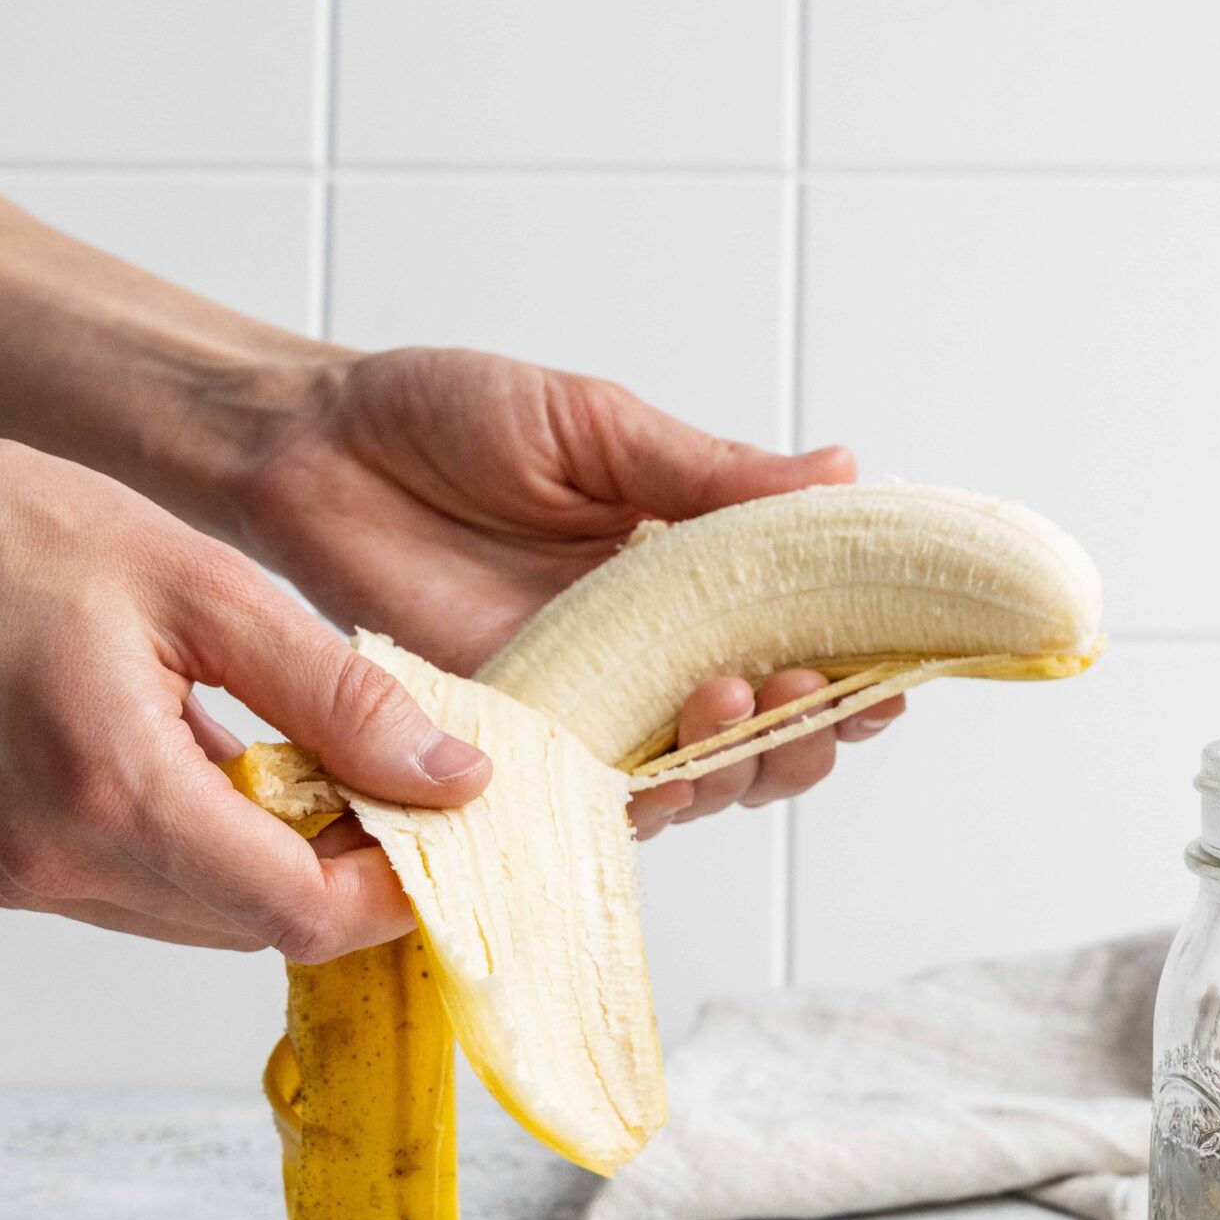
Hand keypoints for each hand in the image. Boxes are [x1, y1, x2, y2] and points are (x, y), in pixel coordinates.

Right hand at [0, 393, 488, 957]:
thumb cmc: (8, 532)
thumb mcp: (207, 587)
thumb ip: (338, 696)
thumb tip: (449, 776)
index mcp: (112, 789)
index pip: (299, 913)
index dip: (393, 892)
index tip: (441, 831)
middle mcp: (60, 860)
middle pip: (261, 927)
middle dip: (343, 871)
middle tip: (388, 783)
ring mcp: (27, 875)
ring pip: (209, 921)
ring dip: (277, 864)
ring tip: (304, 765)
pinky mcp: (11, 869)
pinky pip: (150, 896)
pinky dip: (209, 853)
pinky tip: (220, 770)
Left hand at [227, 347, 904, 838]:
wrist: (314, 452)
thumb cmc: (446, 420)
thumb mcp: (596, 428)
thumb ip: (710, 473)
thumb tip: (844, 476)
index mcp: (692, 570)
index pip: (806, 629)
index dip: (865, 655)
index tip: (906, 658)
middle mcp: (654, 651)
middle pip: (771, 726)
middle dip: (816, 724)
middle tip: (819, 691)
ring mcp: (592, 704)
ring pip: (700, 774)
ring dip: (741, 757)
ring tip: (740, 701)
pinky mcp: (521, 742)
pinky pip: (598, 798)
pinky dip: (648, 799)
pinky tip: (672, 773)